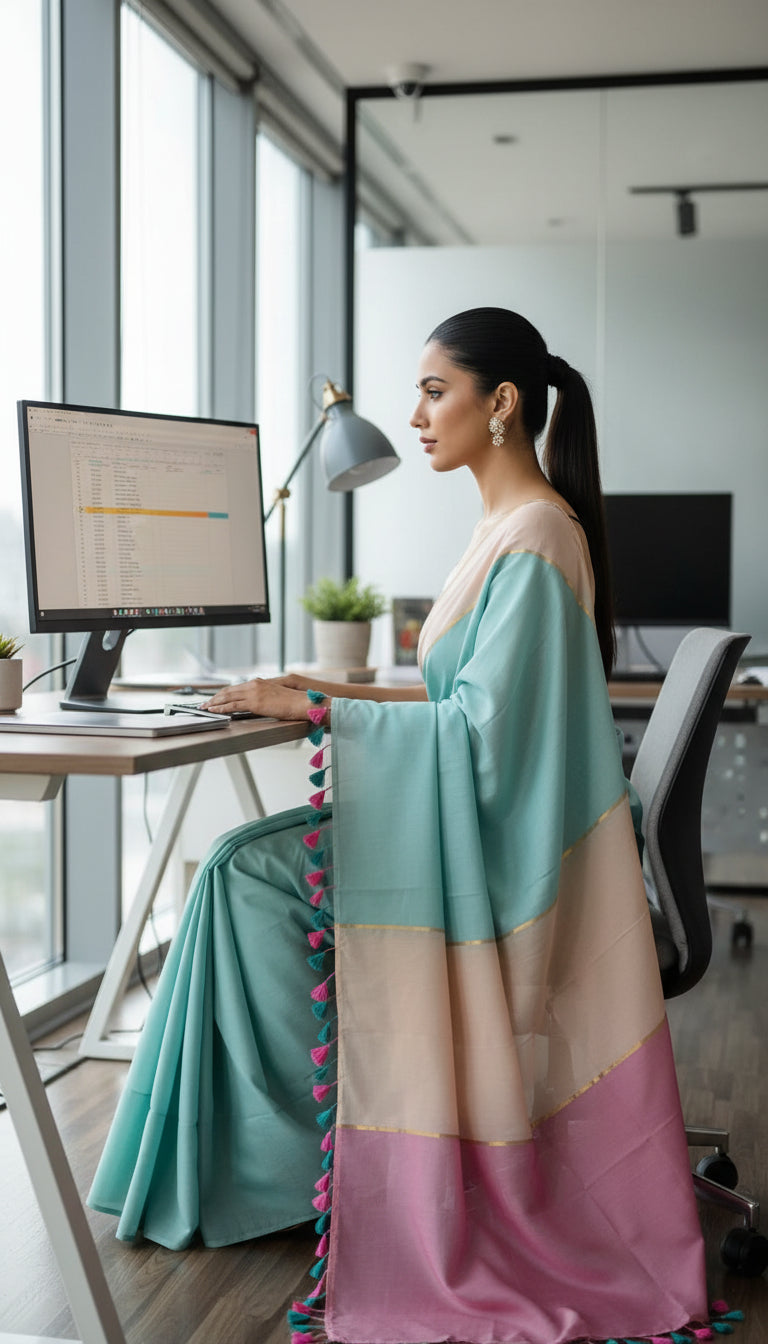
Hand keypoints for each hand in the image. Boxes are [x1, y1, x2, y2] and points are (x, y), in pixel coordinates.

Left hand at [200, 677, 320, 722]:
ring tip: (205, 708)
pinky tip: (213, 710)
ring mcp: (253, 692)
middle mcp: (254, 684)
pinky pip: (232, 705)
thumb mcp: (275, 696)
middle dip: (215, 698)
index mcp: (259, 682)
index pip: (236, 687)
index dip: (223, 693)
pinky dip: (220, 708)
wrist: (302, 702)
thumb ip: (263, 697)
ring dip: (214, 703)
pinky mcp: (254, 702)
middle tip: (205, 703)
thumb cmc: (293, 702)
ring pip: (227, 697)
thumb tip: (255, 704)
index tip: (215, 698)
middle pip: (228, 690)